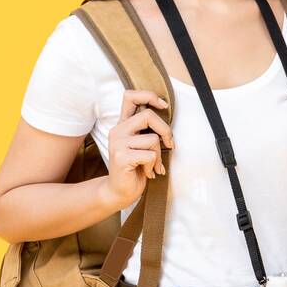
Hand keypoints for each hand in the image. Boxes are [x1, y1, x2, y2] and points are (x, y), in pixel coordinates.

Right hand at [102, 89, 173, 209]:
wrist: (119, 191)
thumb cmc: (135, 167)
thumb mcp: (141, 145)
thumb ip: (148, 130)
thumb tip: (167, 117)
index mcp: (122, 124)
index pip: (130, 96)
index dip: (149, 95)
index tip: (163, 106)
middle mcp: (117, 130)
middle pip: (149, 115)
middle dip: (165, 130)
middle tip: (169, 144)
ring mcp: (118, 143)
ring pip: (153, 139)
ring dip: (159, 155)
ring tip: (153, 165)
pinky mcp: (122, 157)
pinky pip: (151, 155)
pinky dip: (154, 165)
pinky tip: (148, 173)